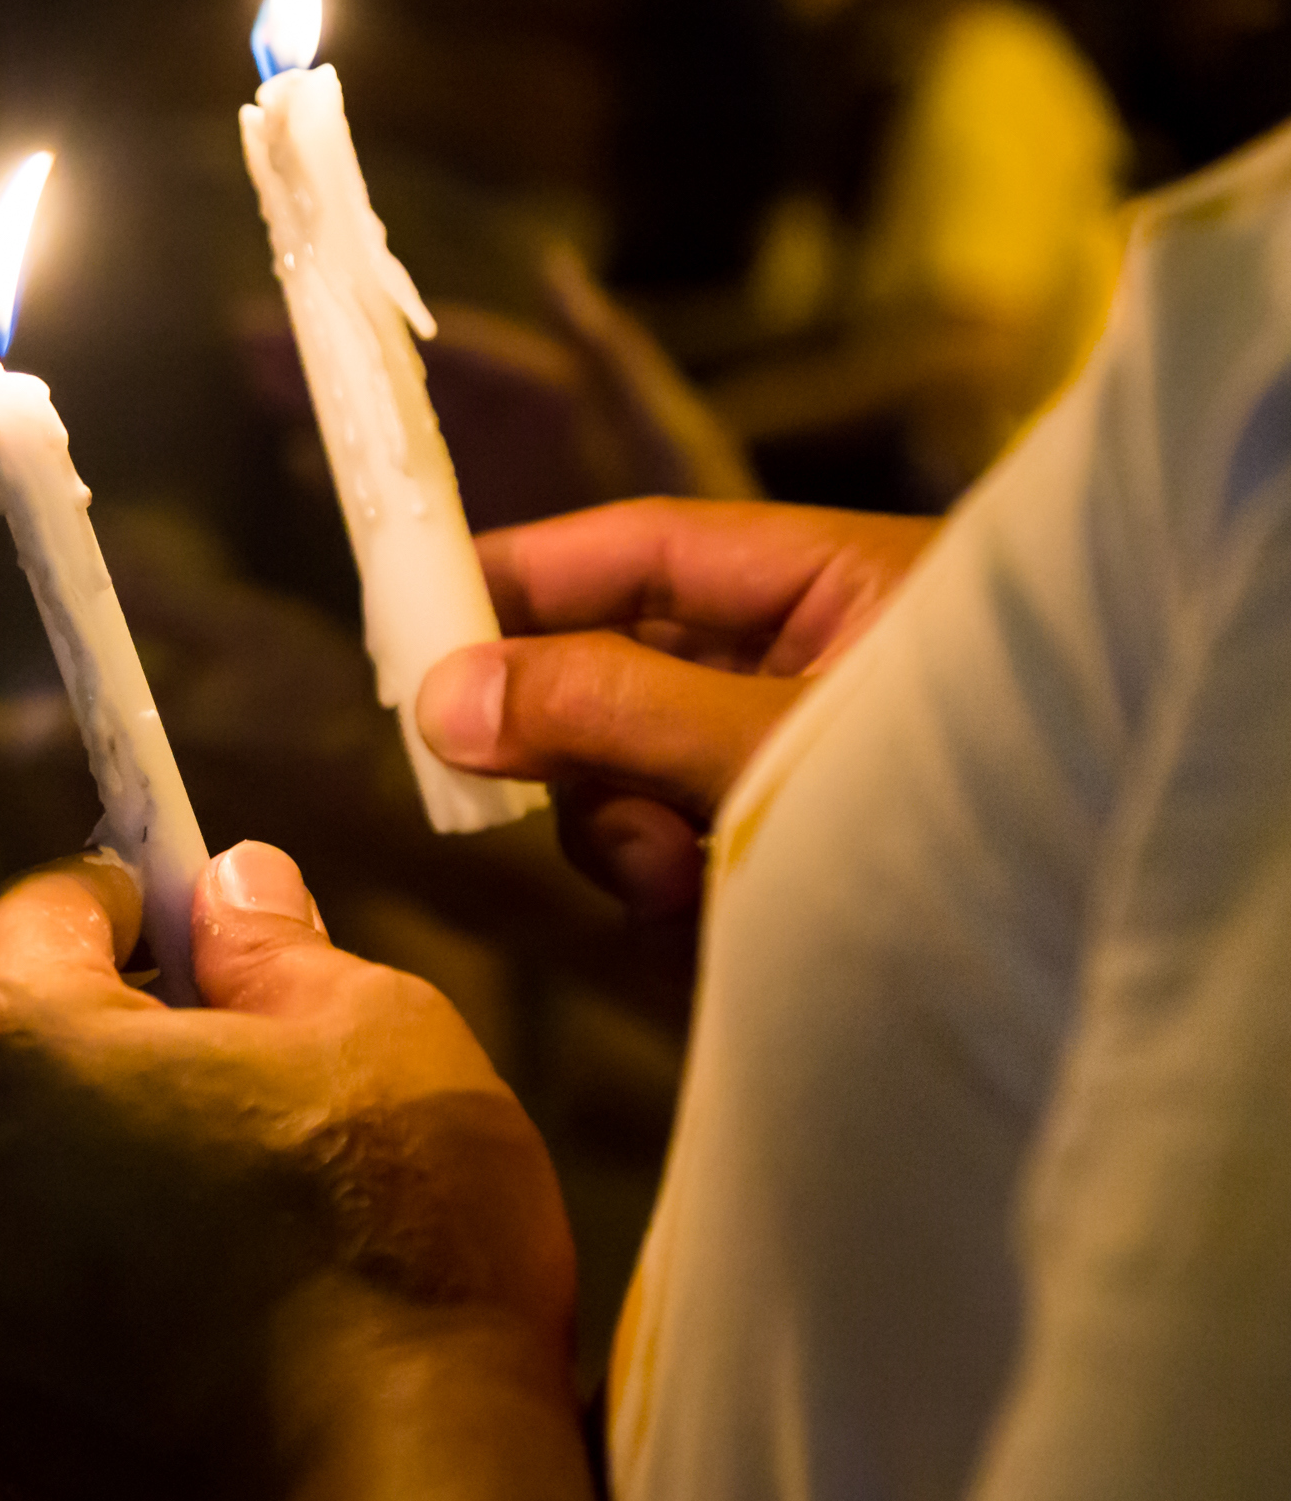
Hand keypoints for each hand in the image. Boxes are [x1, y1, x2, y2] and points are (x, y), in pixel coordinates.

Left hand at [0, 846, 590, 1500]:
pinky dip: (110, 1291)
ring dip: (111, 1173)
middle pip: (22, 1051)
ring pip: (27, 1185)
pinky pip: (41, 1307)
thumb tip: (231, 887)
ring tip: (253, 1208)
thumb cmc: (389, 1248)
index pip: (51, 906)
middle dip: (127, 1041)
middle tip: (260, 1068)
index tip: (207, 908)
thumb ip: (271, 944)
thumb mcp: (374, 1028)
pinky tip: (223, 1309)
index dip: (143, 894)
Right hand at [415, 498, 937, 917]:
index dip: (527, 569)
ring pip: (639, 771)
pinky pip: (681, 852)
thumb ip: (604, 706)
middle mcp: (819, 666)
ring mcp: (806, 767)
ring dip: (621, 828)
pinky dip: (670, 886)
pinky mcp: (797, 860)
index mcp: (840, 585)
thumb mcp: (763, 742)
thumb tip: (442, 694)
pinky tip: (710, 922)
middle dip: (571, 732)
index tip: (415, 609)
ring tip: (676, 875)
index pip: (645, 547)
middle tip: (507, 781)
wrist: (1084, 953)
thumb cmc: (959, 812)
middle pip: (623, 661)